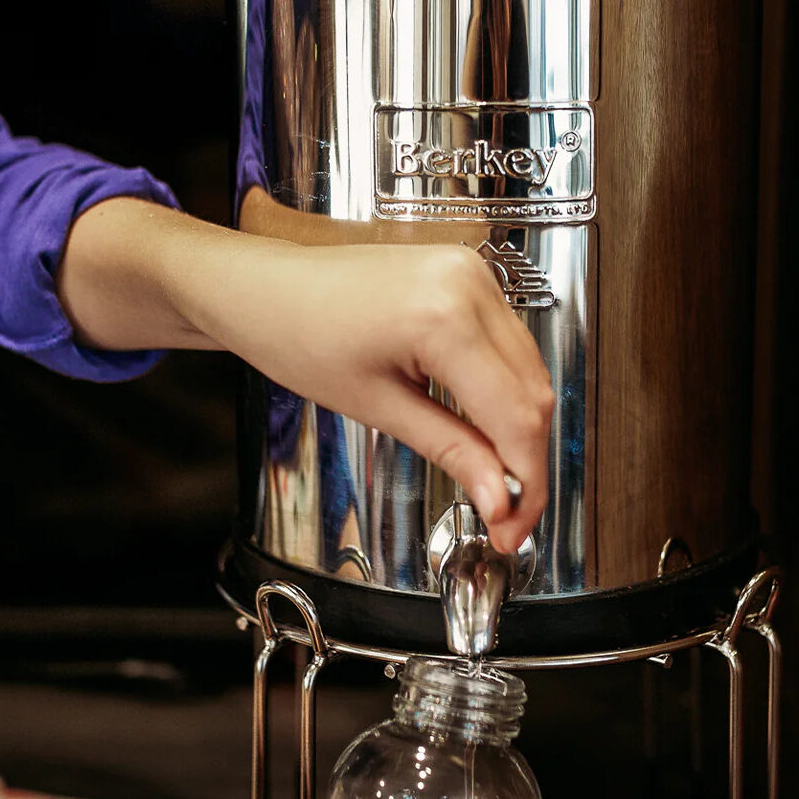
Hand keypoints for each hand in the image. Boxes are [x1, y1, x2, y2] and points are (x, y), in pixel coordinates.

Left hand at [59, 201, 554, 553]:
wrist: (265, 287)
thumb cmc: (296, 333)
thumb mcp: (377, 407)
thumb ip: (452, 451)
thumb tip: (499, 499)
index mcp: (445, 317)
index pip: (516, 417)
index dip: (524, 483)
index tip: (513, 525)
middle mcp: (471, 285)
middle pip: (534, 393)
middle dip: (527, 462)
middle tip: (506, 515)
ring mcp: (474, 273)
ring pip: (530, 369)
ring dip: (521, 428)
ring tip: (495, 480)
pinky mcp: (469, 275)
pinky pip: (510, 343)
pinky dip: (506, 390)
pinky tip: (487, 428)